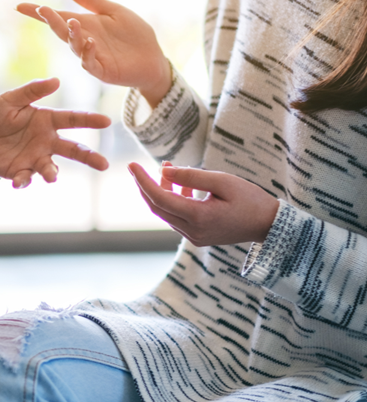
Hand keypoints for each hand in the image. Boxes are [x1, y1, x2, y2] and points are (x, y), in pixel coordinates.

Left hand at [0, 78, 110, 187]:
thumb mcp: (10, 100)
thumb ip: (31, 91)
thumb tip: (56, 80)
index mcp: (47, 121)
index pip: (72, 119)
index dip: (89, 120)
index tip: (107, 121)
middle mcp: (46, 141)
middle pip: (73, 149)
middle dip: (89, 157)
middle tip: (104, 164)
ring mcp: (35, 158)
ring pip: (51, 168)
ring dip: (52, 173)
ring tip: (52, 177)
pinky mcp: (21, 172)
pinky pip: (26, 178)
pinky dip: (24, 181)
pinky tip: (18, 182)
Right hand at [17, 0, 171, 106]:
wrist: (153, 58)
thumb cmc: (134, 35)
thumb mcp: (113, 12)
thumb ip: (91, 1)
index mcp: (84, 26)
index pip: (57, 18)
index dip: (38, 13)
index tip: (19, 6)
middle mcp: (83, 41)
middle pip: (62, 31)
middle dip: (51, 21)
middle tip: (42, 9)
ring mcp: (92, 57)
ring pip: (74, 47)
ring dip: (71, 35)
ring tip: (72, 22)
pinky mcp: (103, 71)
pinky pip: (91, 63)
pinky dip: (88, 53)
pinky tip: (90, 42)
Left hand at [128, 161, 279, 245]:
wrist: (270, 225)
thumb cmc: (251, 199)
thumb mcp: (223, 181)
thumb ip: (192, 176)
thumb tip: (164, 170)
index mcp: (198, 217)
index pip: (159, 198)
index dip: (143, 180)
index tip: (131, 165)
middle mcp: (192, 231)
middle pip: (157, 207)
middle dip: (146, 186)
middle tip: (140, 167)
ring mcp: (194, 236)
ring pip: (166, 212)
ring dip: (162, 191)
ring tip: (168, 169)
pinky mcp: (197, 236)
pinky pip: (176, 217)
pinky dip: (173, 200)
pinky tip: (181, 185)